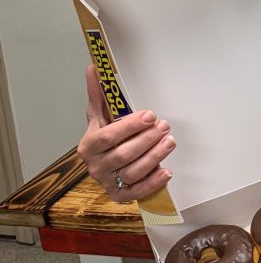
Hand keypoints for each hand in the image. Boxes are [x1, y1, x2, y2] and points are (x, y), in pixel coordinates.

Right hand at [76, 64, 174, 201]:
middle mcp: (96, 166)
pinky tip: (167, 172)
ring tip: (170, 141)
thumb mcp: (100, 116)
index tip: (149, 115)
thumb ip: (99, 94)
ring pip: (134, 171)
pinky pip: (138, 192)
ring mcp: (109, 182)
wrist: (104, 164)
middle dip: (147, 139)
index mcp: (89, 146)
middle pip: (123, 154)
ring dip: (155, 156)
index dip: (129, 126)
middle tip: (165, 126)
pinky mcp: (121, 195)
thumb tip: (94, 67)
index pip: (108, 136)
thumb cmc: (105, 137)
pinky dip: (153, 183)